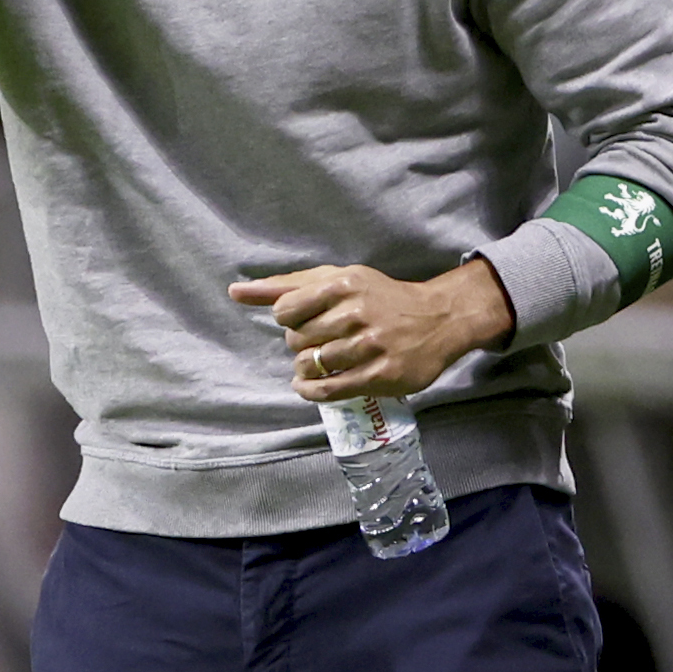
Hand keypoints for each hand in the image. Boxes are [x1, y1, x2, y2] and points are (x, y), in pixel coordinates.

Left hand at [227, 258, 514, 402]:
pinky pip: (331, 389)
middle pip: (297, 339)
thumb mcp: (337, 279)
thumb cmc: (378, 297)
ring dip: (306, 368)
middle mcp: (357, 313)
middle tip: (317, 342)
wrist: (437, 318)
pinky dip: (311, 391)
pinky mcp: (383, 375)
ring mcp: (371, 346)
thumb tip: (235, 292)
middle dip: (299, 343)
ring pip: (312, 364)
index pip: (285, 309)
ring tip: (316, 363)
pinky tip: (307, 387)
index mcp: (344, 284)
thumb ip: (285, 285)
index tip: (301, 321)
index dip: (287, 319)